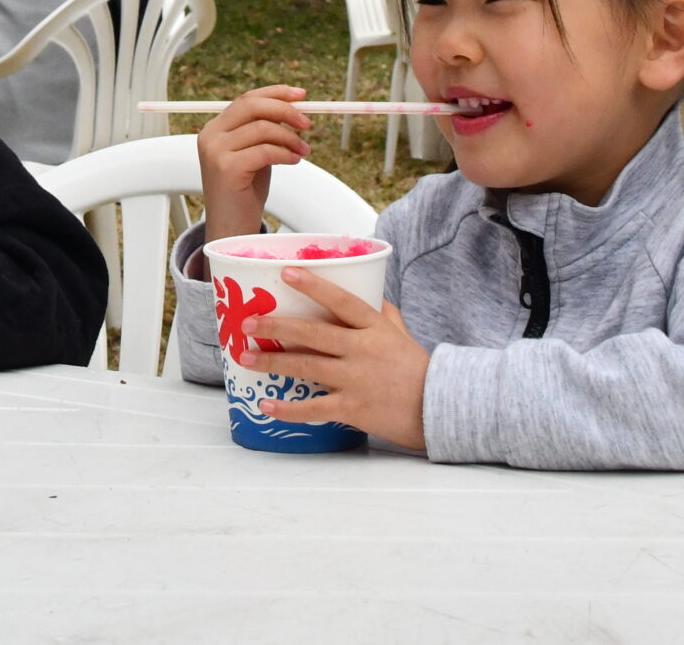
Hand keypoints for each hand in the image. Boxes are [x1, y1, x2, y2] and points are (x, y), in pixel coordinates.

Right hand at [196, 85, 310, 245]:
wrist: (231, 228)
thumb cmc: (244, 192)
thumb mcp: (254, 153)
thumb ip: (265, 131)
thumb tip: (294, 109)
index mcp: (216, 128)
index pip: (247, 99)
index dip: (276, 93)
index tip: (301, 95)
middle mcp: (211, 136)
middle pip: (252, 106)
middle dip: (285, 110)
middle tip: (307, 123)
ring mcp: (216, 152)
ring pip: (262, 128)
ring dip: (290, 137)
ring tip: (304, 150)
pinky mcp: (226, 169)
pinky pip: (265, 151)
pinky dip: (285, 153)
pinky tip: (295, 160)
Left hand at [249, 270, 430, 449]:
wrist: (437, 408)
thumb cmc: (418, 369)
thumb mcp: (401, 333)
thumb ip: (382, 312)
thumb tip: (368, 290)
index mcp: (374, 328)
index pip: (341, 301)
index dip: (313, 286)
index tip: (286, 273)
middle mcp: (362, 350)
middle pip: (312, 334)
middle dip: (276, 327)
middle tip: (248, 323)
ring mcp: (356, 379)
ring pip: (306, 367)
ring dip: (272, 362)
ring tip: (245, 357)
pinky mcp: (353, 409)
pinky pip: (314, 408)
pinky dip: (288, 409)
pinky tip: (266, 406)